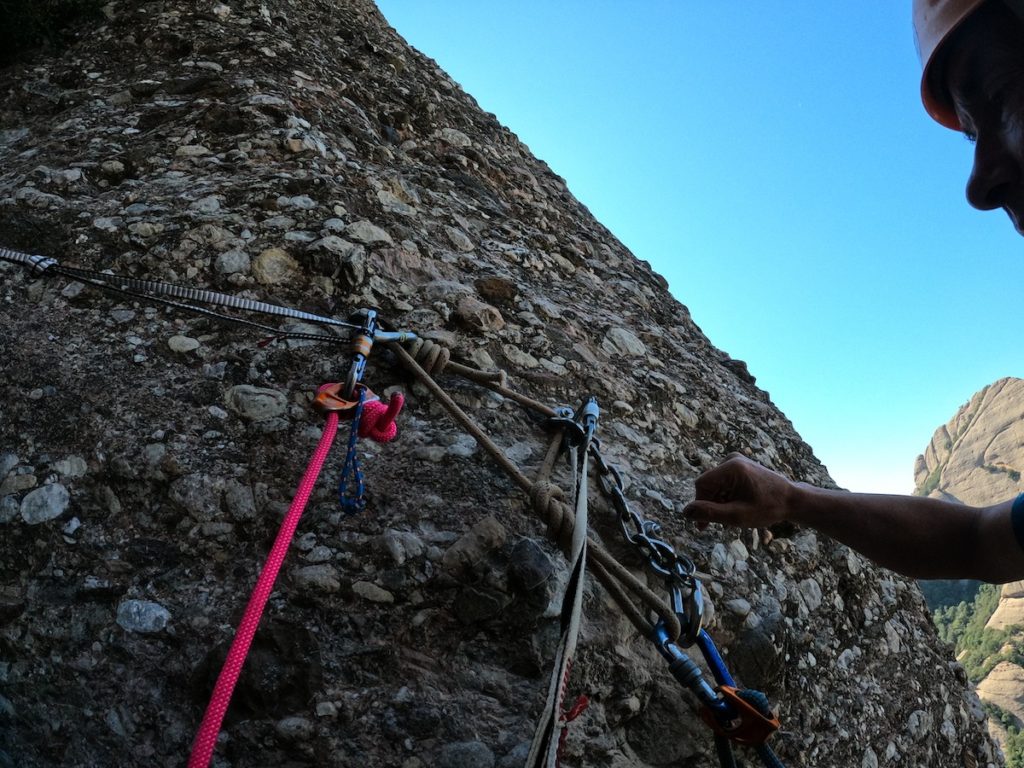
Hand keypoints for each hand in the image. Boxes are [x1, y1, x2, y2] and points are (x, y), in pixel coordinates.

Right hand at [683, 453, 797, 529]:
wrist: (791, 499)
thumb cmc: (768, 508)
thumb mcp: (737, 516)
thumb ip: (710, 513)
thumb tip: (685, 512)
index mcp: (731, 468)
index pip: (702, 485)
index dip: (700, 505)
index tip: (704, 525)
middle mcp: (731, 459)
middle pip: (708, 485)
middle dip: (711, 504)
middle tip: (721, 523)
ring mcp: (736, 461)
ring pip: (714, 485)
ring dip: (718, 501)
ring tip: (732, 514)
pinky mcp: (739, 465)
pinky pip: (722, 481)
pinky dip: (725, 495)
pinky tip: (736, 505)